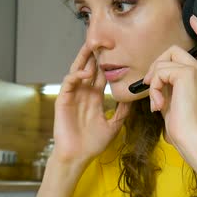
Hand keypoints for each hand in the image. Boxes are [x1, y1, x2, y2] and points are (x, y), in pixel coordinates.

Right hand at [52, 43, 129, 165]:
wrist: (78, 156)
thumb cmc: (93, 144)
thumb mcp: (113, 126)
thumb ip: (122, 112)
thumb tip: (133, 100)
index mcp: (95, 98)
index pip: (100, 76)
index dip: (106, 63)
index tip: (115, 51)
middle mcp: (84, 94)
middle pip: (89, 69)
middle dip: (94, 55)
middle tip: (101, 40)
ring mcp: (73, 96)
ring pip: (77, 72)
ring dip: (83, 59)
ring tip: (90, 47)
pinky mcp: (63, 101)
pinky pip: (69, 83)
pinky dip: (76, 76)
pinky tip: (85, 73)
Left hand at [143, 15, 196, 146]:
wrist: (193, 138)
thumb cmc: (184, 128)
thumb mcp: (173, 102)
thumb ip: (167, 86)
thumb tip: (152, 79)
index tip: (194, 19)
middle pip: (175, 49)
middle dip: (156, 64)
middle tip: (149, 84)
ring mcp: (195, 71)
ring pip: (163, 62)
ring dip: (153, 83)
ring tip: (156, 103)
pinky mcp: (186, 74)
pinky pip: (159, 72)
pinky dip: (153, 88)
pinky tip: (158, 104)